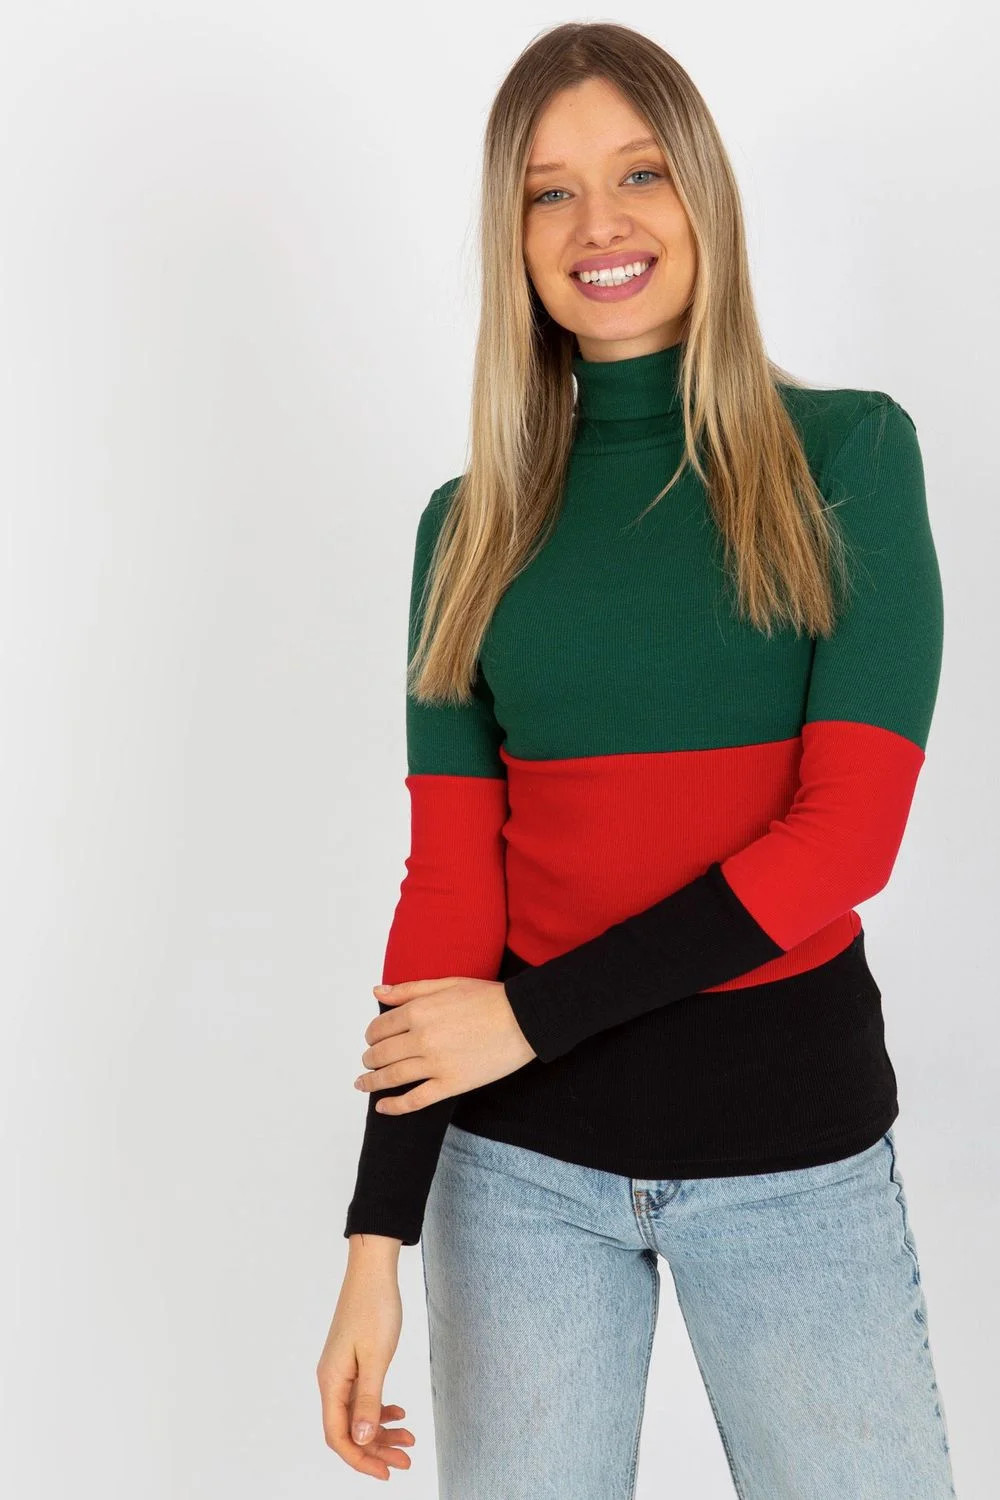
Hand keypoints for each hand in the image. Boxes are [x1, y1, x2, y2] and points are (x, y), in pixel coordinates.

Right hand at [316, 1251, 413, 1480]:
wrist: (373, 1271)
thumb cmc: (374, 1308)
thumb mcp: (375, 1358)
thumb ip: (367, 1400)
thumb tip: (359, 1439)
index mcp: (332, 1381)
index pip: (338, 1436)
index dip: (360, 1459)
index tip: (386, 1472)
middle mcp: (332, 1380)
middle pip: (349, 1430)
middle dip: (375, 1450)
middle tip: (405, 1460)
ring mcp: (342, 1371)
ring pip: (358, 1415)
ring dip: (381, 1431)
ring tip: (409, 1439)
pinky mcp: (354, 1362)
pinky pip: (364, 1397)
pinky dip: (381, 1409)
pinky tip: (399, 1413)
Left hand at [353, 976, 537, 1113]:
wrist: (523, 1019)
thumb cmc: (488, 998)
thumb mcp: (447, 984)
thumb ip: (409, 989)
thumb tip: (378, 992)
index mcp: (419, 1011)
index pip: (381, 1027)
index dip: (372, 1034)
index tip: (372, 1038)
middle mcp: (421, 1038)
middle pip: (381, 1053)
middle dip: (370, 1058)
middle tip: (368, 1060)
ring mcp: (435, 1064)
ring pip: (392, 1077)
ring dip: (372, 1081)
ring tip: (363, 1083)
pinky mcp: (451, 1084)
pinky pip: (415, 1100)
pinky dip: (394, 1106)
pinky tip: (382, 1107)